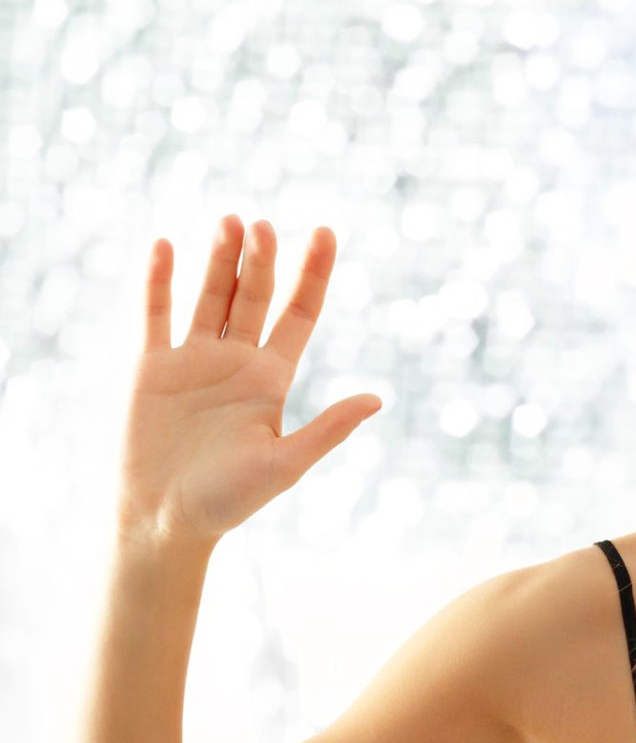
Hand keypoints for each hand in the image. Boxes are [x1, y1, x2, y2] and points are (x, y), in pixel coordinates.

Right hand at [116, 216, 381, 544]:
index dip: (313, 274)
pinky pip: (154, 314)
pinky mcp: (151, 368)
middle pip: (254, 295)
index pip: (300, 313)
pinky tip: (163, 245)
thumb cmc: (229, 501)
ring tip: (231, 221)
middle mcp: (236, 361)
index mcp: (273, 379)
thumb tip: (377, 399)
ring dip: (218, 259)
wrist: (165, 522)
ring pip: (209, 295)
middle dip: (261, 260)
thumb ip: (328, 428)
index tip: (326, 233)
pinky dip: (157, 281)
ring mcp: (192, 360)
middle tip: (265, 225)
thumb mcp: (285, 464)